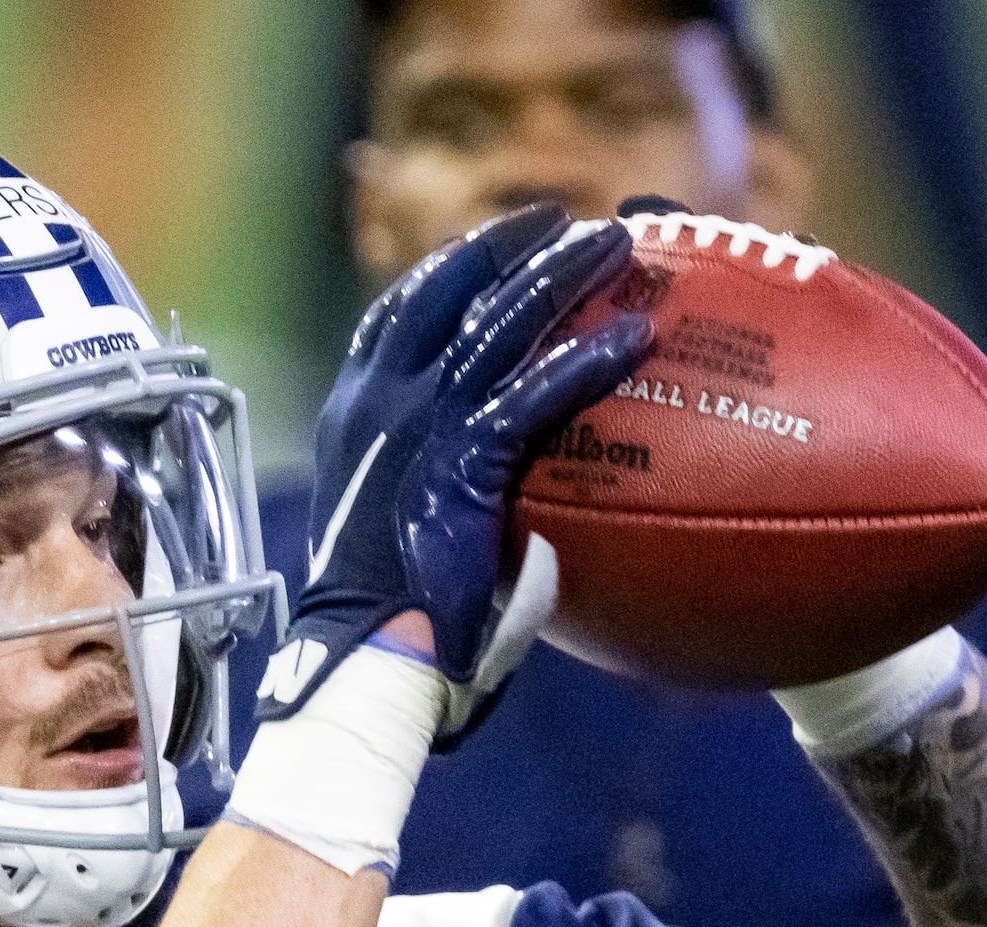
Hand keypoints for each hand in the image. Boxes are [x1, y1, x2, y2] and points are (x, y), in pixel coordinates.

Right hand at [259, 207, 650, 746]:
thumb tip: (486, 490)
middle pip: (451, 289)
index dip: (446, 269)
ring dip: (562, 276)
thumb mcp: (387, 522)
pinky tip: (632, 340)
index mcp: (354, 408)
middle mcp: (381, 399)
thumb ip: (428, 483)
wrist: (363, 645)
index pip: (397, 314)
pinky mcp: (461, 460)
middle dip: (512, 245)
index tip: (486, 241)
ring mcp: (418, 423)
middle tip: (567, 221)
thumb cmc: (382, 608)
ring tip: (617, 248)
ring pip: (499, 322)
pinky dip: (585, 360)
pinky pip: (533, 394)